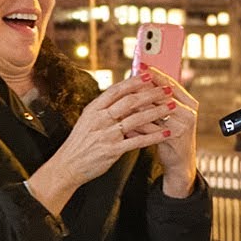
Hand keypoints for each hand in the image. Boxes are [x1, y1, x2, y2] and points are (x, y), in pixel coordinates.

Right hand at [27, 71, 171, 214]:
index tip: (149, 75)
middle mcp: (99, 119)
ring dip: (156, 111)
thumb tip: (123, 94)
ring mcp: (106, 135)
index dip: (134, 82)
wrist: (68, 165)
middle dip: (151, 94)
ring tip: (172, 106)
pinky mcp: (112, 150)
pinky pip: (137, 141)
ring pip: (136, 119)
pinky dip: (153, 136)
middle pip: (129, 102)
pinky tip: (166, 132)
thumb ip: (105, 109)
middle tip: (167, 88)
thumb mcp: (88, 120)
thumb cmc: (81, 142)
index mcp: (93, 109)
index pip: (116, 90)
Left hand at [130, 62, 198, 196]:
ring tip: (121, 101)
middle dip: (144, 87)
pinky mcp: (175, 137)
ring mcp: (184, 124)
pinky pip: (153, 128)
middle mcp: (189, 111)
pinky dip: (138, 125)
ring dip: (138, 105)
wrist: (180, 161)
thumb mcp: (168, 115)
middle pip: (164, 93)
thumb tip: (140, 78)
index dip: (155, 74)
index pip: (171, 83)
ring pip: (157, 109)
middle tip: (127, 82)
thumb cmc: (170, 135)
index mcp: (189, 102)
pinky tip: (125, 123)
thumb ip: (158, 99)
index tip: (140, 65)